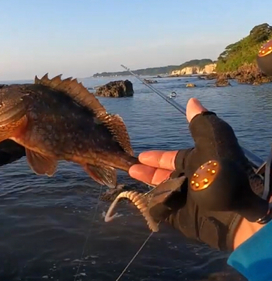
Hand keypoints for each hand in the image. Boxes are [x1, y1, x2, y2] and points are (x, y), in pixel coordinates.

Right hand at [128, 98, 265, 250]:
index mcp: (197, 163)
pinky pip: (161, 211)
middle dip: (146, 172)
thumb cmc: (220, 177)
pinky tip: (137, 199)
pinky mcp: (180, 219)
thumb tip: (192, 100)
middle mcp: (190, 181)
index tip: (139, 155)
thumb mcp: (213, 145)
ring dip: (146, 186)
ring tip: (130, 180)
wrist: (235, 216)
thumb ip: (201, 125)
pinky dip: (150, 205)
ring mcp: (185, 201)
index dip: (155, 157)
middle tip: (129, 169)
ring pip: (160, 192)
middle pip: (162, 176)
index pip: (171, 159)